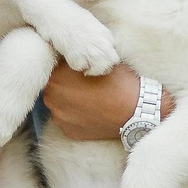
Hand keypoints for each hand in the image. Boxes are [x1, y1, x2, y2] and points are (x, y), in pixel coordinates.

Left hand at [42, 64, 170, 140]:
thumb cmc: (119, 82)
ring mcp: (59, 117)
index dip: (64, 67)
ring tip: (89, 99)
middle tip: (84, 83)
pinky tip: (91, 112)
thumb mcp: (98, 61)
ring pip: (60, 104)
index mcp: (56, 76)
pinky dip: (76, 116)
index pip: (52, 68)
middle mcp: (52, 97)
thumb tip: (70, 55)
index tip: (76, 68)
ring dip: (69, 101)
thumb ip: (79, 59)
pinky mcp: (68, 131)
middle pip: (54, 87)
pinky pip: (68, 120)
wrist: (136, 110)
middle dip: (65, 84)